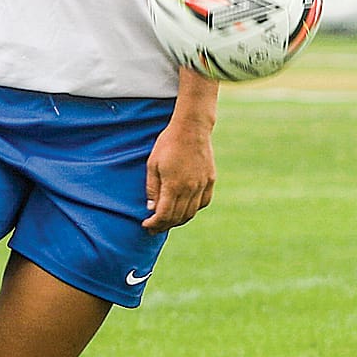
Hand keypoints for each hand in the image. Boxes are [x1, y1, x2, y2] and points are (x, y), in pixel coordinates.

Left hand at [142, 116, 215, 232]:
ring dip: (179, 220)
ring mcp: (202, 185)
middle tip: (155, 228)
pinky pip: (204, 202)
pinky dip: (194, 210)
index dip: (154, 224)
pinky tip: (186, 209)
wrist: (192, 128)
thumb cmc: (168, 144)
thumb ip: (152, 188)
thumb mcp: (152, 164)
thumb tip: (152, 208)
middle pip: (177, 217)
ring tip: (168, 221)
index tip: (146, 225)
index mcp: (173, 185)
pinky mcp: (210, 180)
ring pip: (192, 213)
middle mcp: (190, 189)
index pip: (164, 215)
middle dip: (164, 225)